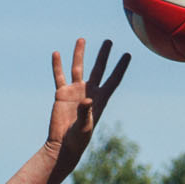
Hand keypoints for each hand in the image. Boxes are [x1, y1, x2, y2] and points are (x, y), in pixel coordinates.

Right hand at [45, 38, 128, 162]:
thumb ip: (85, 113)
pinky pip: (59, 76)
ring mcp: (75, 91)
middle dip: (104, 55)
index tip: (128, 54)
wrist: (62, 144)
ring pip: (78, 68)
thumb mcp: (84, 126)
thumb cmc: (78, 139)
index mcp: (100, 99)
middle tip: (109, 41)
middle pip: (99, 69)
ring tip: (81, 39)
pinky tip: (56, 54)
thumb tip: (86, 100)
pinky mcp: (61, 94)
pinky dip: (57, 66)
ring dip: (79, 54)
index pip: (113, 79)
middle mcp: (89, 92)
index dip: (121, 67)